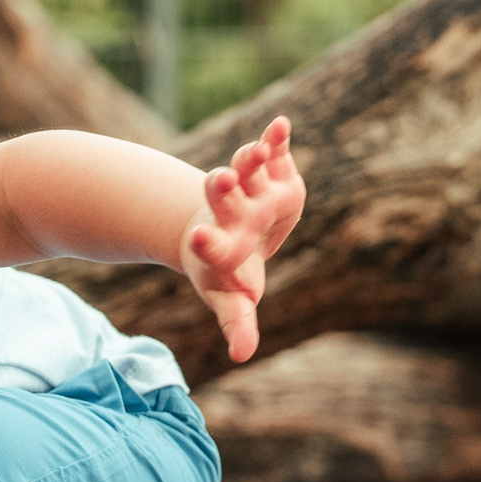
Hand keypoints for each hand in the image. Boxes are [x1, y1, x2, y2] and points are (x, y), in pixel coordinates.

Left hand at [178, 116, 304, 362]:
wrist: (228, 230)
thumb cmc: (228, 272)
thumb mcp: (231, 297)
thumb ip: (237, 320)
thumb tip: (241, 356)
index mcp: (220, 245)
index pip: (211, 246)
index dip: (207, 243)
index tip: (199, 238)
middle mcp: (230, 213)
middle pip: (221, 198)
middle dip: (222, 189)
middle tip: (221, 179)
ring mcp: (248, 187)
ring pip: (243, 169)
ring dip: (248, 159)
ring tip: (256, 150)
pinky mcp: (270, 170)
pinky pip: (272, 151)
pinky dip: (276, 138)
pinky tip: (280, 124)